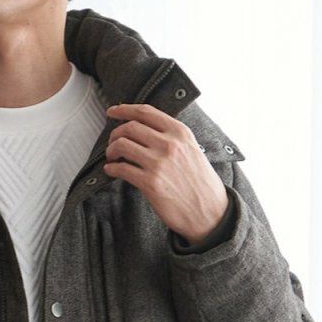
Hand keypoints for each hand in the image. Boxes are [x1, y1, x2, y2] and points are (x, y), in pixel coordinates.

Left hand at [103, 102, 229, 244]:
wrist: (209, 212)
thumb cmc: (200, 183)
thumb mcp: (192, 149)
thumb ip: (172, 137)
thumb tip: (146, 130)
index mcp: (180, 132)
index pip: (145, 112)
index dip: (124, 109)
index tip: (112, 111)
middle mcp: (169, 144)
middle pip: (130, 127)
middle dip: (115, 134)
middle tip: (112, 142)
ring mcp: (159, 163)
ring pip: (122, 145)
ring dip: (111, 150)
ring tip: (112, 157)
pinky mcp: (150, 183)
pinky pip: (121, 169)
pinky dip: (111, 168)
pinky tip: (111, 171)